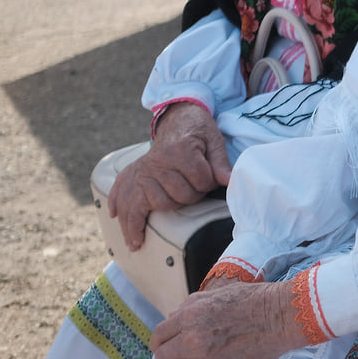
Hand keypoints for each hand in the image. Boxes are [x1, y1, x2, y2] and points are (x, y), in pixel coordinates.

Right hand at [109, 102, 231, 249]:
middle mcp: (158, 162)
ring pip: (158, 204)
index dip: (210, 182)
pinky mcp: (134, 178)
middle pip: (180, 196)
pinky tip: (133, 239)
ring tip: (178, 203)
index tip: (210, 176)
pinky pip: (127, 203)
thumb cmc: (198, 130)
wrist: (177, 119)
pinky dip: (129, 222)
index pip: (201, 181)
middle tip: (195, 185)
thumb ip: (221, 163)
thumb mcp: (214, 140)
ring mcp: (144, 172)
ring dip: (171, 207)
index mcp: (180, 150)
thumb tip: (229, 182)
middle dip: (193, 195)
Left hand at [151, 282, 303, 358]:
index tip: (162, 351)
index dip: (158, 346)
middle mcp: (192, 337)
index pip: (160, 335)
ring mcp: (203, 358)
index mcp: (190, 314)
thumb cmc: (256, 300)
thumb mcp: (219, 294)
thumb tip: (177, 318)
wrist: (281, 315)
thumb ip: (193, 306)